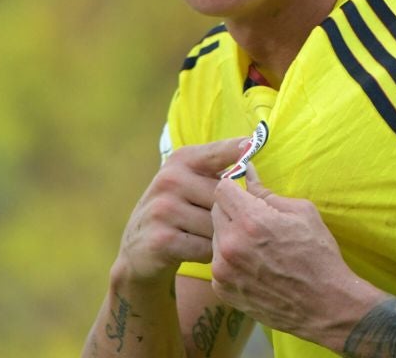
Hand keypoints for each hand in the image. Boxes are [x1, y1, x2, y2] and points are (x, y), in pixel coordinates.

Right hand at [116, 136, 246, 283]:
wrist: (139, 250)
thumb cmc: (178, 211)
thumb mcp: (191, 181)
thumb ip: (220, 169)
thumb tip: (253, 159)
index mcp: (182, 159)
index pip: (222, 151)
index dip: (242, 149)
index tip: (256, 142)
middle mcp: (170, 179)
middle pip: (226, 198)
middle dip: (231, 215)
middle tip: (223, 223)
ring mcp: (164, 209)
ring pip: (218, 225)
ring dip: (220, 237)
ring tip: (206, 237)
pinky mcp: (162, 240)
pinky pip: (206, 249)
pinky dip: (208, 254)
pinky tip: (197, 250)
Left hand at [209, 167, 383, 348]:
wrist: (325, 305)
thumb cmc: (319, 256)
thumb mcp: (302, 213)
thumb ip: (268, 193)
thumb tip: (248, 174)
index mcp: (250, 221)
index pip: (221, 188)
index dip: (234, 186)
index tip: (243, 192)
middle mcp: (231, 245)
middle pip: (215, 211)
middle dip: (232, 209)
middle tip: (255, 219)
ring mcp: (223, 271)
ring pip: (216, 237)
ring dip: (230, 235)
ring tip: (257, 245)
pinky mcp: (222, 290)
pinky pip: (218, 262)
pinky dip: (231, 259)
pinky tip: (254, 265)